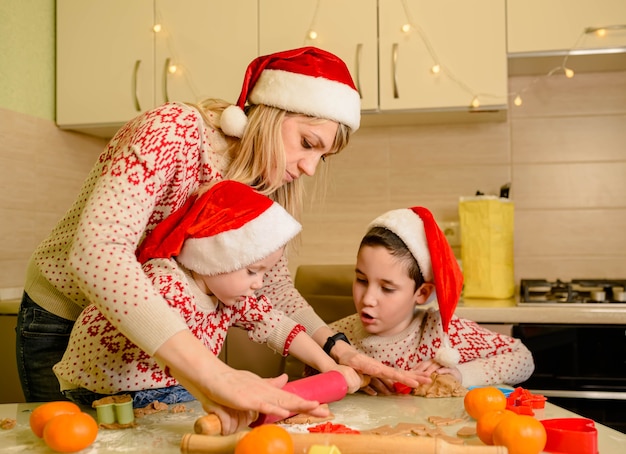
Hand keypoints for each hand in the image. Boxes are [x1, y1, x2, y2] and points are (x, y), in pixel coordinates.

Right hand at [154, 331, 328, 433]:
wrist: (211, 376)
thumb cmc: (230, 382)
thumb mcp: (253, 384)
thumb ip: (269, 384)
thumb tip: (284, 380)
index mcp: (268, 390)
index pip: (291, 397)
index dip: (306, 403)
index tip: (322, 408)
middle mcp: (266, 391)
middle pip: (292, 399)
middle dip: (309, 406)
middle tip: (326, 412)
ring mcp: (257, 394)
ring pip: (282, 400)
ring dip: (298, 405)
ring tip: (315, 409)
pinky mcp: (246, 398)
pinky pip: (263, 404)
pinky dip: (274, 407)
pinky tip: (285, 410)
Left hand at [330, 341, 430, 388]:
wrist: (342, 353)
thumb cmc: (347, 358)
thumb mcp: (353, 362)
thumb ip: (363, 366)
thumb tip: (376, 370)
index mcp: (377, 367)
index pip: (393, 374)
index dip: (405, 379)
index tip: (416, 383)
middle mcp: (381, 368)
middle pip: (400, 374)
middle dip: (414, 377)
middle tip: (429, 380)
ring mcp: (379, 371)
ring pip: (396, 377)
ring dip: (408, 380)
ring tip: (421, 383)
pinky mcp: (374, 374)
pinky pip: (386, 381)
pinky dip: (395, 385)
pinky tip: (399, 390)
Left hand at [413, 359, 461, 382]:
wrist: (457, 379)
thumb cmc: (443, 378)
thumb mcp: (433, 377)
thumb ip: (424, 376)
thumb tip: (414, 379)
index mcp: (431, 364)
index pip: (422, 364)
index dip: (416, 368)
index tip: (410, 372)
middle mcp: (437, 362)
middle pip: (427, 363)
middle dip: (421, 368)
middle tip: (416, 374)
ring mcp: (444, 365)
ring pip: (436, 365)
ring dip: (431, 369)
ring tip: (426, 374)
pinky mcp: (452, 369)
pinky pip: (446, 368)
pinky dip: (442, 370)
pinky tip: (438, 372)